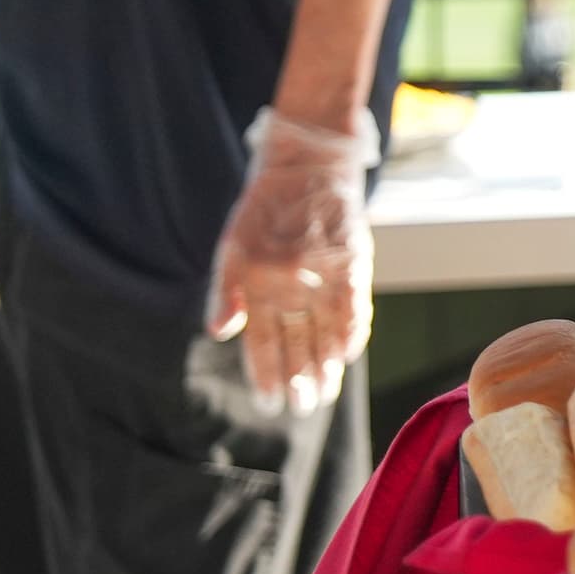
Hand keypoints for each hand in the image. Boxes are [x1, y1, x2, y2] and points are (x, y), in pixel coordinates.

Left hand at [205, 107, 377, 417]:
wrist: (307, 165)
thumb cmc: (263, 209)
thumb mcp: (232, 247)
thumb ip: (224, 293)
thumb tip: (220, 333)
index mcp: (257, 283)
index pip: (262, 342)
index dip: (267, 374)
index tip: (270, 403)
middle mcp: (290, 284)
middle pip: (296, 344)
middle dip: (299, 380)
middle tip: (303, 408)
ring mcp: (323, 274)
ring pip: (324, 332)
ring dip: (325, 366)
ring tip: (326, 394)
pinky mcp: (352, 262)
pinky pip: (354, 307)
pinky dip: (353, 331)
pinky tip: (349, 355)